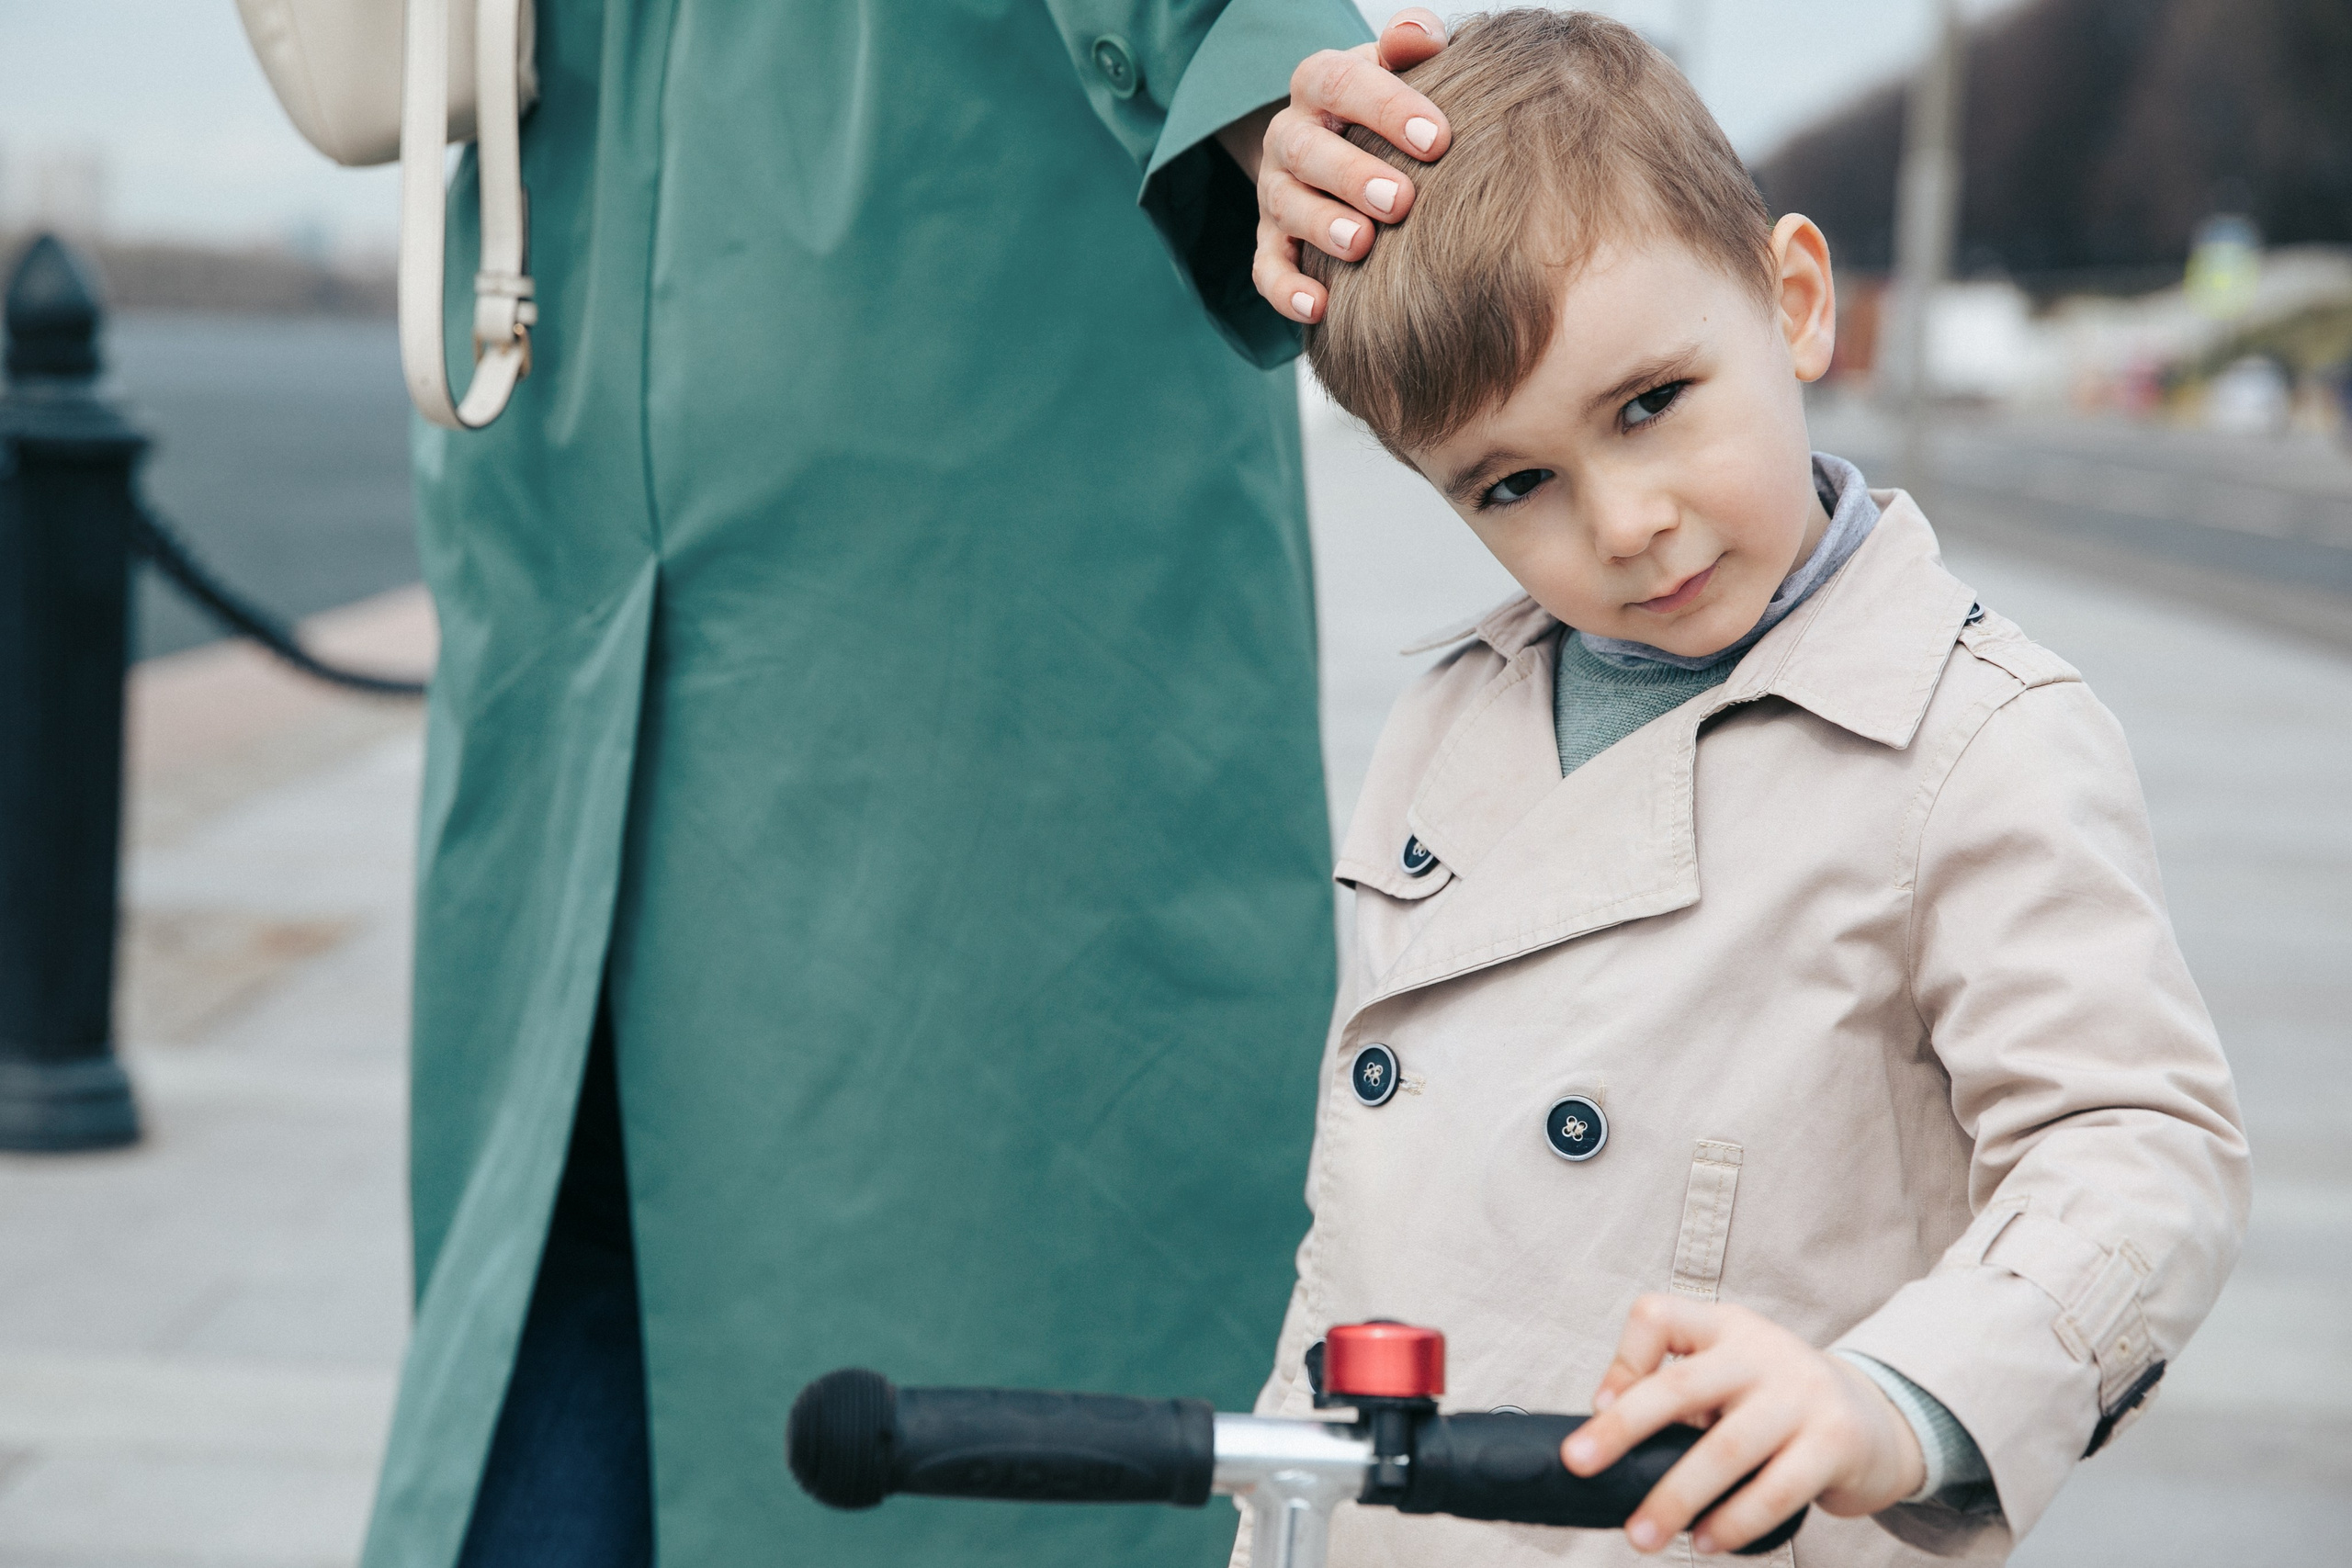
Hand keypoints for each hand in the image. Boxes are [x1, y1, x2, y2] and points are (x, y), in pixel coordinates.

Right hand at [1234, 10, 1451, 324]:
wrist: (1343, 145)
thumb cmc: (1387, 109)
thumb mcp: (1395, 68)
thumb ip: (1410, 45)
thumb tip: (1420, 34)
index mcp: (1320, 85)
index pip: (1343, 85)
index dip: (1387, 109)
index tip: (1437, 139)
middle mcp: (1290, 137)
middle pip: (1306, 150)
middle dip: (1352, 175)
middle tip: (1401, 200)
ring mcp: (1276, 193)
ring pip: (1285, 208)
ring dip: (1322, 227)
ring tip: (1362, 245)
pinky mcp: (1271, 244)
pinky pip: (1266, 269)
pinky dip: (1286, 291)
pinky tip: (1319, 308)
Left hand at [1561, 1295, 1927, 1554]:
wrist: (1879, 1419)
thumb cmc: (1779, 1402)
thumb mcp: (1732, 1375)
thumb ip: (1681, 1396)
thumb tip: (1605, 1447)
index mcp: (1726, 1328)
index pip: (1660, 1316)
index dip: (1622, 1359)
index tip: (1597, 1405)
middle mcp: (1762, 1352)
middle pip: (1679, 1385)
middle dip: (1621, 1430)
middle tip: (1580, 1466)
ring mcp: (1802, 1395)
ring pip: (1723, 1450)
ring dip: (1674, 1498)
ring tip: (1641, 1536)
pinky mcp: (1835, 1443)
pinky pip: (1774, 1491)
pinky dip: (1732, 1523)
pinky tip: (1705, 1541)